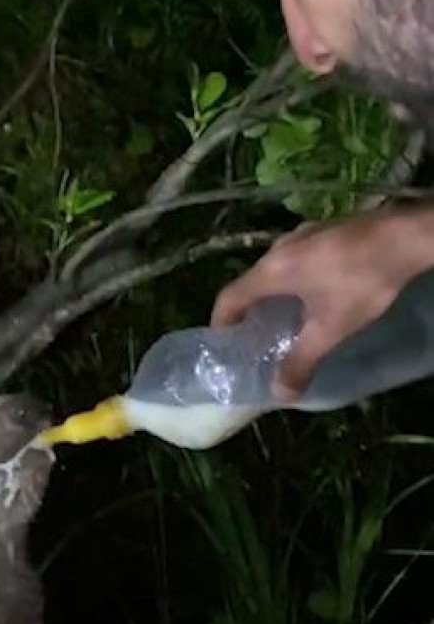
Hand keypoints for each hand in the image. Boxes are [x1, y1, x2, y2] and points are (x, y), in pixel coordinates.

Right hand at [211, 203, 433, 398]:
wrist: (403, 238)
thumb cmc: (359, 283)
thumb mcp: (330, 329)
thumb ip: (301, 361)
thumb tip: (279, 394)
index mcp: (271, 271)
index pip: (229, 297)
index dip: (220, 321)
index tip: (224, 342)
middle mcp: (279, 248)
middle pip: (251, 281)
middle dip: (249, 310)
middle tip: (257, 336)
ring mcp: (302, 233)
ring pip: (275, 268)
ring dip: (273, 292)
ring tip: (286, 317)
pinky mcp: (324, 229)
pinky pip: (296, 257)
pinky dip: (294, 277)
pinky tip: (316, 291)